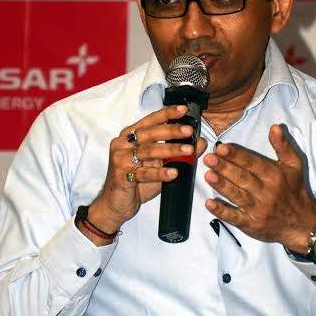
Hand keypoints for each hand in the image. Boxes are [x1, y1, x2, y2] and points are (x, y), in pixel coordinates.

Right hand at [89, 105, 206, 233]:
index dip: (167, 114)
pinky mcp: (121, 175)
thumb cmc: (137, 182)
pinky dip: (160, 173)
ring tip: (189, 151)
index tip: (183, 110)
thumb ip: (177, 153)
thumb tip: (200, 142)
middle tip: (189, 131)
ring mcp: (120, 158)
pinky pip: (144, 173)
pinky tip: (173, 173)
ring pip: (148, 151)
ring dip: (171, 150)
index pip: (150, 120)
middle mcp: (122, 143)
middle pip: (149, 133)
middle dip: (171, 131)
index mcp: (130, 135)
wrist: (115, 205)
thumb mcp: (160, 165)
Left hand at [203, 124, 315, 250]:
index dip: (236, 155)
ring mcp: (258, 209)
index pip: (252, 163)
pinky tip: (209, 203)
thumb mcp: (294, 165)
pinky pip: (234, 217)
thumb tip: (275, 127)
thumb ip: (283, 146)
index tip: (221, 147)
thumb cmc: (295, 190)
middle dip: (224, 167)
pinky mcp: (251, 224)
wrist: (302, 224)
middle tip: (209, 158)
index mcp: (275, 176)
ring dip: (221, 185)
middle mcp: (266, 192)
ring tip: (208, 175)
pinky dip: (221, 211)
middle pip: (242, 178)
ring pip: (237, 195)